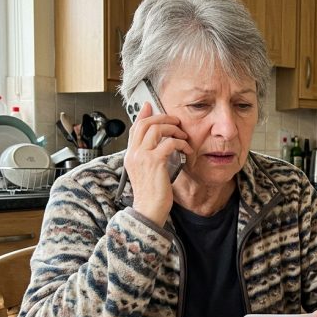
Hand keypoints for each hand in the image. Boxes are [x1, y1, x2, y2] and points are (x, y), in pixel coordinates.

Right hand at [124, 102, 192, 225]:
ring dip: (173, 129)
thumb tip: (160, 144)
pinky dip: (181, 143)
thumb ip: (150, 156)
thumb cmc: (152, 195)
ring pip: (156, 129)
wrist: (148, 211)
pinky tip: (186, 149)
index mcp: (130, 156)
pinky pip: (169, 143)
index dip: (144, 115)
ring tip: (182, 136)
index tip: (152, 106)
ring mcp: (142, 157)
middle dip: (163, 118)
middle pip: (145, 123)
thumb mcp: (147, 172)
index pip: (135, 128)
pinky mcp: (154, 162)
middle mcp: (133, 154)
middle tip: (176, 121)